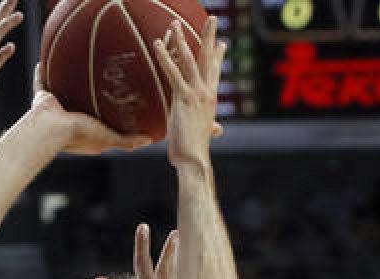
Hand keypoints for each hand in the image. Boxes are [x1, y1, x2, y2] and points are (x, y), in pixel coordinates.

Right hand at [32, 65, 152, 155]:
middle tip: (99, 76)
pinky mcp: (41, 100)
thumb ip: (127, 140)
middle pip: (80, 101)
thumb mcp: (108, 138)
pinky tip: (45, 59)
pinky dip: (42, 72)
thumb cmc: (79, 135)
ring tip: (75, 63)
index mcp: (83, 129)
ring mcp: (55, 108)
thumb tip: (149, 139)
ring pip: (61, 90)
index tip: (115, 100)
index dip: (105, 112)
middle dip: (87, 91)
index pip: (98, 119)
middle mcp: (69, 118)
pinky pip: (41, 82)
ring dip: (66, 79)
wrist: (50, 129)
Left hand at [151, 16, 227, 170]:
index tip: (221, 43)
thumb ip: (211, 128)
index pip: (214, 72)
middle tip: (212, 18)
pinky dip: (164, 57)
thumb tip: (219, 130)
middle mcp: (206, 91)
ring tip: (176, 22)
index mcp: (210, 98)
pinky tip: (157, 43)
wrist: (194, 159)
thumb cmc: (195, 149)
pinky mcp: (183, 97)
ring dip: (182, 39)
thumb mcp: (204, 133)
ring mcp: (196, 93)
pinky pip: (172, 72)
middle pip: (208, 58)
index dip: (218, 56)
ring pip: (190, 60)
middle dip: (209, 36)